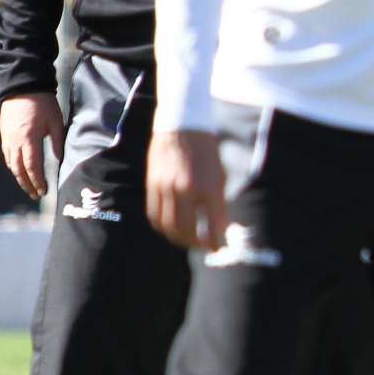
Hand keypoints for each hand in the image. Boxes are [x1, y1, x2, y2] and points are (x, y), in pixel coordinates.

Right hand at [0, 92, 65, 199]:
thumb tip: (59, 160)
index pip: (32, 167)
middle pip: (18, 170)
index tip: (44, 191)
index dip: (37, 181)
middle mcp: (14, 142)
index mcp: (29, 139)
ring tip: (28, 186)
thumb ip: (58, 141)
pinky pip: (7, 155)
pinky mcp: (4, 134)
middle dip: (27, 184)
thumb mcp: (56, 121)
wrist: (23, 86)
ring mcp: (7, 138)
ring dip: (19, 177)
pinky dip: (13, 166)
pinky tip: (19, 170)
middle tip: (35, 195)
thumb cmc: (43, 103)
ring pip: (11, 163)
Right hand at [146, 129, 227, 249]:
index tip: (220, 247)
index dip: (216, 241)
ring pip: (168, 225)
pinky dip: (162, 227)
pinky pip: (154, 214)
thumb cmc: (206, 152)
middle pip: (187, 230)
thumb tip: (221, 227)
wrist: (182, 127)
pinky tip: (171, 229)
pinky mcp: (152, 186)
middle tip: (204, 247)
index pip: (212, 225)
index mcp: (207, 187)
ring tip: (188, 241)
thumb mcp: (220, 175)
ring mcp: (165, 188)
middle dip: (196, 243)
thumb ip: (219, 202)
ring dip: (178, 238)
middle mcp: (185, 190)